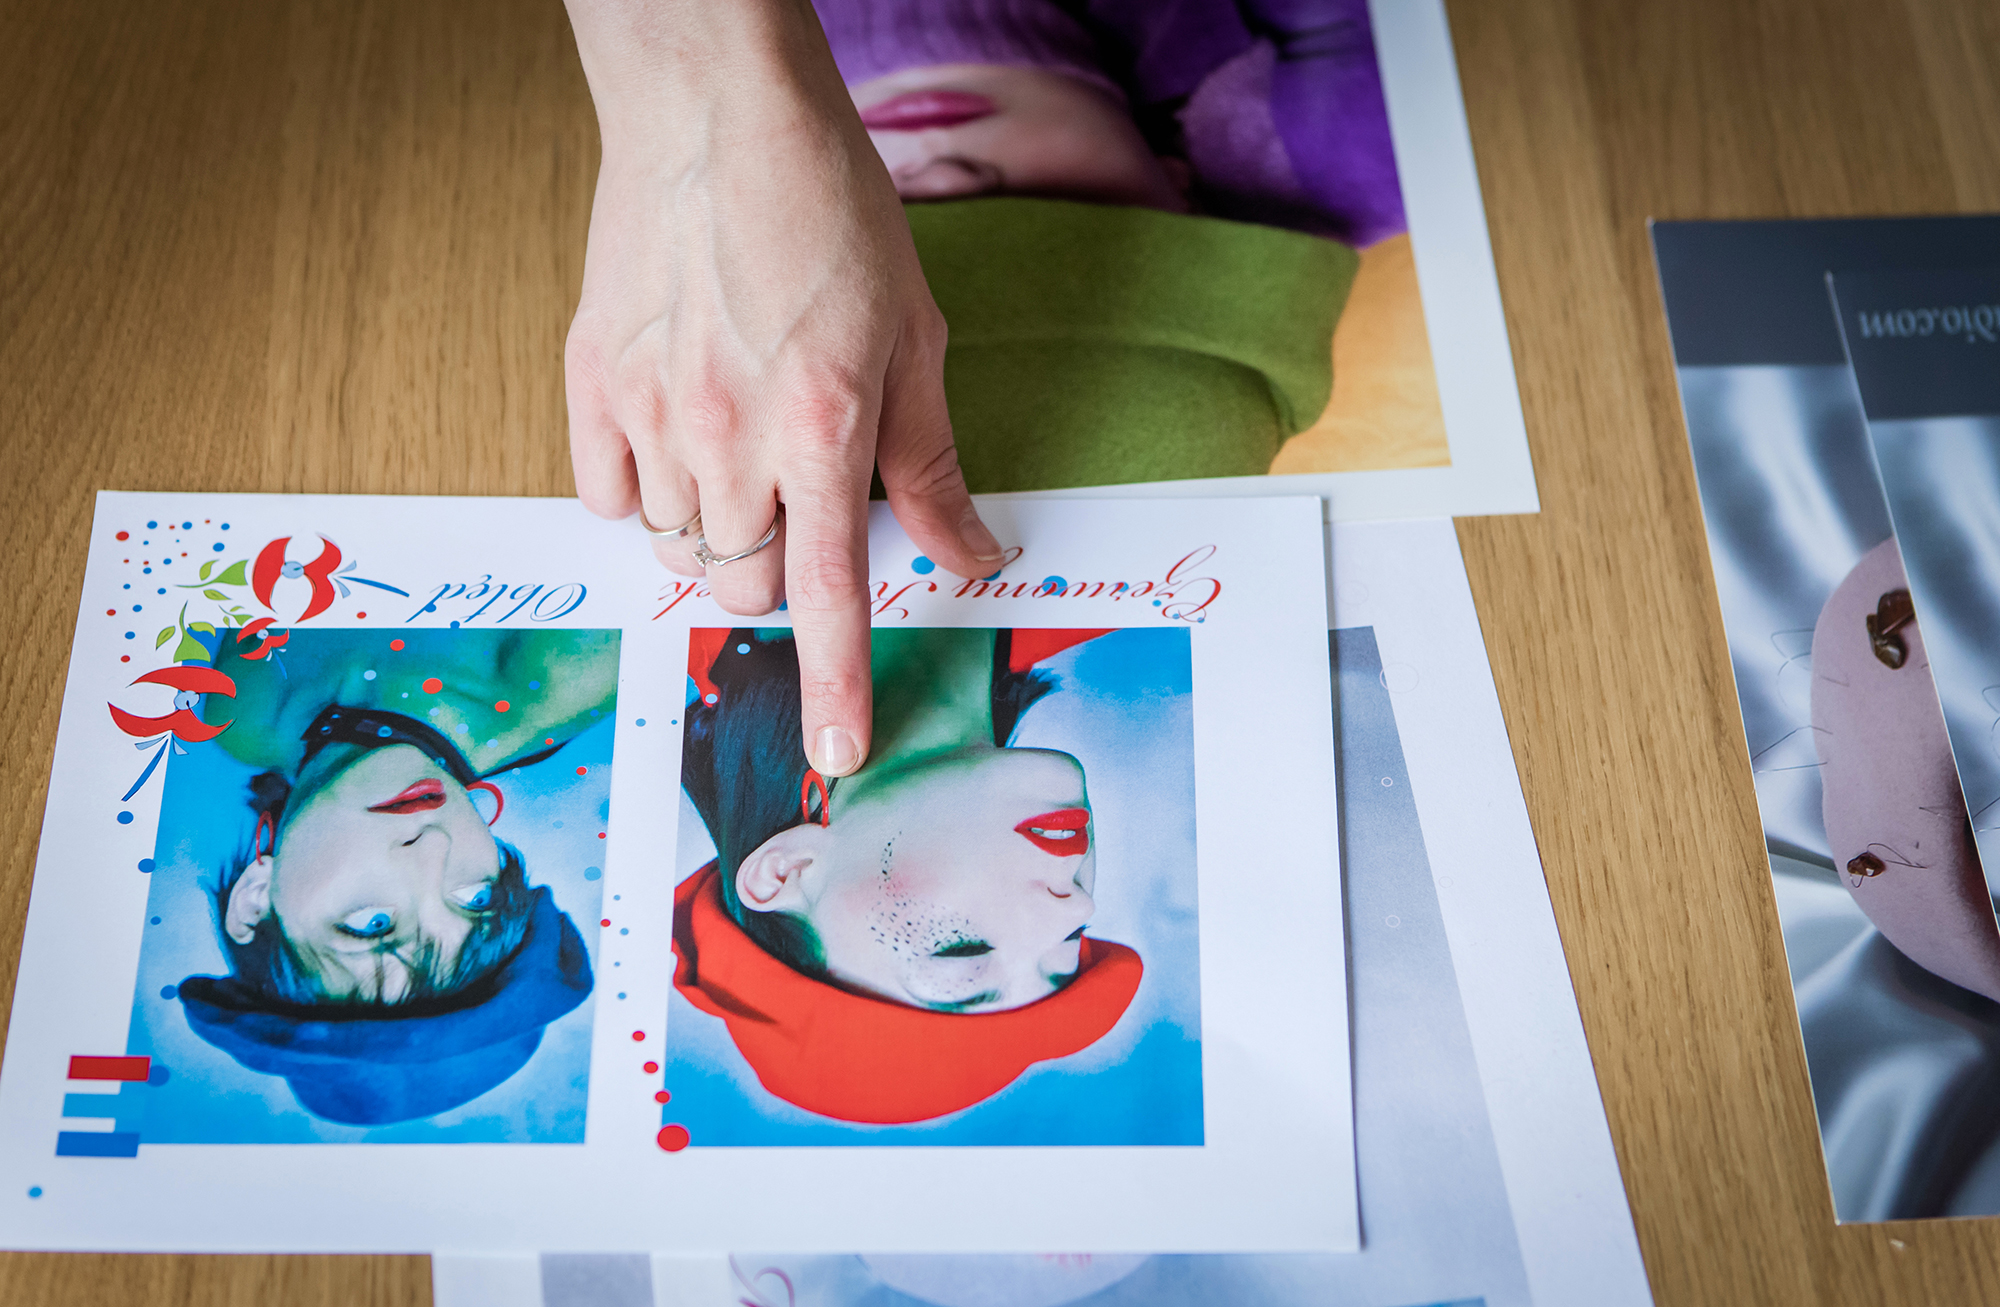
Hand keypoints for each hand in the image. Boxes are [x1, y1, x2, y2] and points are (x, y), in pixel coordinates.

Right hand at [562, 0, 1003, 777]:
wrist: (717, 114)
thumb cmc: (828, 212)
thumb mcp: (915, 338)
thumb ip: (931, 464)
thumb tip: (968, 555)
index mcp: (821, 430)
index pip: (827, 597)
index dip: (833, 686)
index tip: (835, 754)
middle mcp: (728, 439)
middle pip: (744, 588)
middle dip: (780, 579)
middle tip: (800, 510)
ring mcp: (648, 416)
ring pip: (677, 550)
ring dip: (718, 536)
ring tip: (742, 453)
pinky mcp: (590, 385)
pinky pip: (604, 501)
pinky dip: (644, 499)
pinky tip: (678, 440)